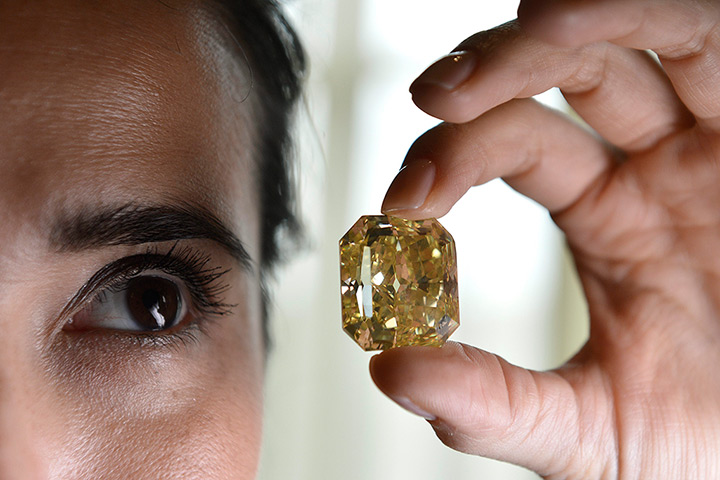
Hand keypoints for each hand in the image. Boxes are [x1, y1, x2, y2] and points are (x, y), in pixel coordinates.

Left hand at [370, 0, 719, 477]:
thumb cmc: (702, 450)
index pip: (516, 144)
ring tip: (531, 21)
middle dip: (498, 70)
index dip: (453, 156)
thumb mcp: (587, 430)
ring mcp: (714, 150)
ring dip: (574, 25)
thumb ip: (491, 404)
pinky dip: (662, 18)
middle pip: (568, 73)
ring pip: (640, 45)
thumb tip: (389, 370)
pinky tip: (583, 15)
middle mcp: (658, 168)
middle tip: (435, 95)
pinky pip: (713, 45)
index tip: (402, 200)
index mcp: (609, 216)